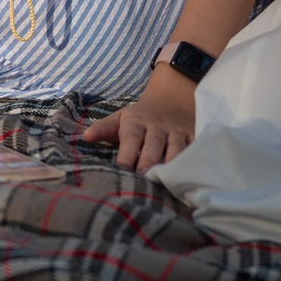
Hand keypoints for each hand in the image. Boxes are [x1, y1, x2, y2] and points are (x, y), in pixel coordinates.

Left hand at [78, 67, 200, 171]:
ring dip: (171, 163)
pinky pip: (195, 147)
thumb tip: (85, 136)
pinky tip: (189, 174)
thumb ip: (104, 128)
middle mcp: (157, 127)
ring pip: (176, 148)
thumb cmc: (140, 117)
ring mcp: (176, 131)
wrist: (171, 99)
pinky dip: (193, 159)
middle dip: (149, 162)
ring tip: (165, 180)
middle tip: (143, 179)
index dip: (127, 155)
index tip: (121, 170)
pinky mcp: (192, 134)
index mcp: (136, 122)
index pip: (130, 138)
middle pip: (153, 145)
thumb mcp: (121, 118)